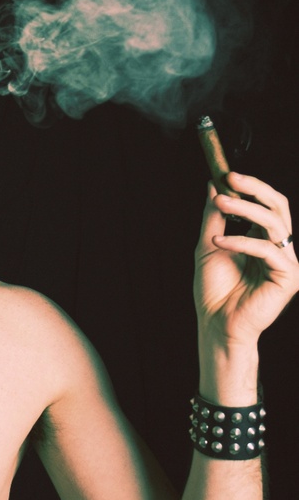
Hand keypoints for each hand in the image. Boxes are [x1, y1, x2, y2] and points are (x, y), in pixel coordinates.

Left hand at [194, 173, 298, 346]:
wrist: (215, 324)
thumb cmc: (214, 290)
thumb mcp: (209, 245)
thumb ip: (214, 216)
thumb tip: (213, 185)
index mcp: (266, 240)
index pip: (268, 204)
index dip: (252, 187)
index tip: (226, 175)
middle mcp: (281, 248)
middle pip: (278, 207)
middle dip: (254, 189)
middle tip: (230, 180)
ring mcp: (288, 263)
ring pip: (274, 223)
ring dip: (244, 209)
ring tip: (220, 204)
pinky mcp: (289, 278)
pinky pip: (267, 250)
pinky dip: (240, 242)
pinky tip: (218, 241)